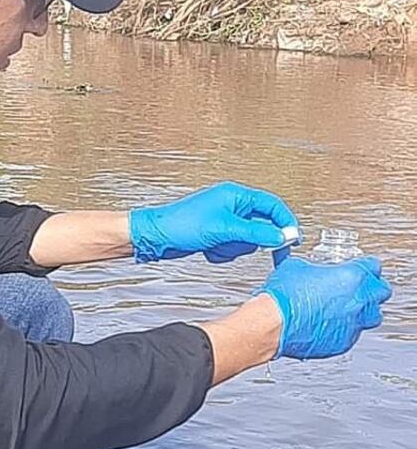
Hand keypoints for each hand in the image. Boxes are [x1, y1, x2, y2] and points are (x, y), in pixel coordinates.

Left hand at [129, 182, 298, 263]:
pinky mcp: (217, 235)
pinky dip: (223, 252)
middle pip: (261, 226)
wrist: (157, 237)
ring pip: (247, 240)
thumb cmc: (183, 224)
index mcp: (236, 195)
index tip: (291, 239)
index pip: (272, 205)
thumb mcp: (224, 228)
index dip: (284, 222)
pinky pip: (232, 247)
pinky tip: (208, 249)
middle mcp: (233, 206)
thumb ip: (256, 232)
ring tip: (215, 244)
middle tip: (237, 243)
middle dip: (249, 239)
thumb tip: (281, 235)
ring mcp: (225, 221)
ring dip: (233, 247)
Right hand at [260, 255, 391, 358]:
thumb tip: (306, 268)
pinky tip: (329, 323)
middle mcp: (358, 301)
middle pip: (382, 291)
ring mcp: (353, 324)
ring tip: (348, 307)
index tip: (360, 266)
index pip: (373, 266)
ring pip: (372, 316)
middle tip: (359, 286)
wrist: (273, 323)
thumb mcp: (295, 266)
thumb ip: (310, 267)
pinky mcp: (343, 342)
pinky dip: (344, 328)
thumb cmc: (283, 296)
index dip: (366, 265)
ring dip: (363, 310)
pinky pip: (352, 333)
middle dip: (372, 287)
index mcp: (352, 277)